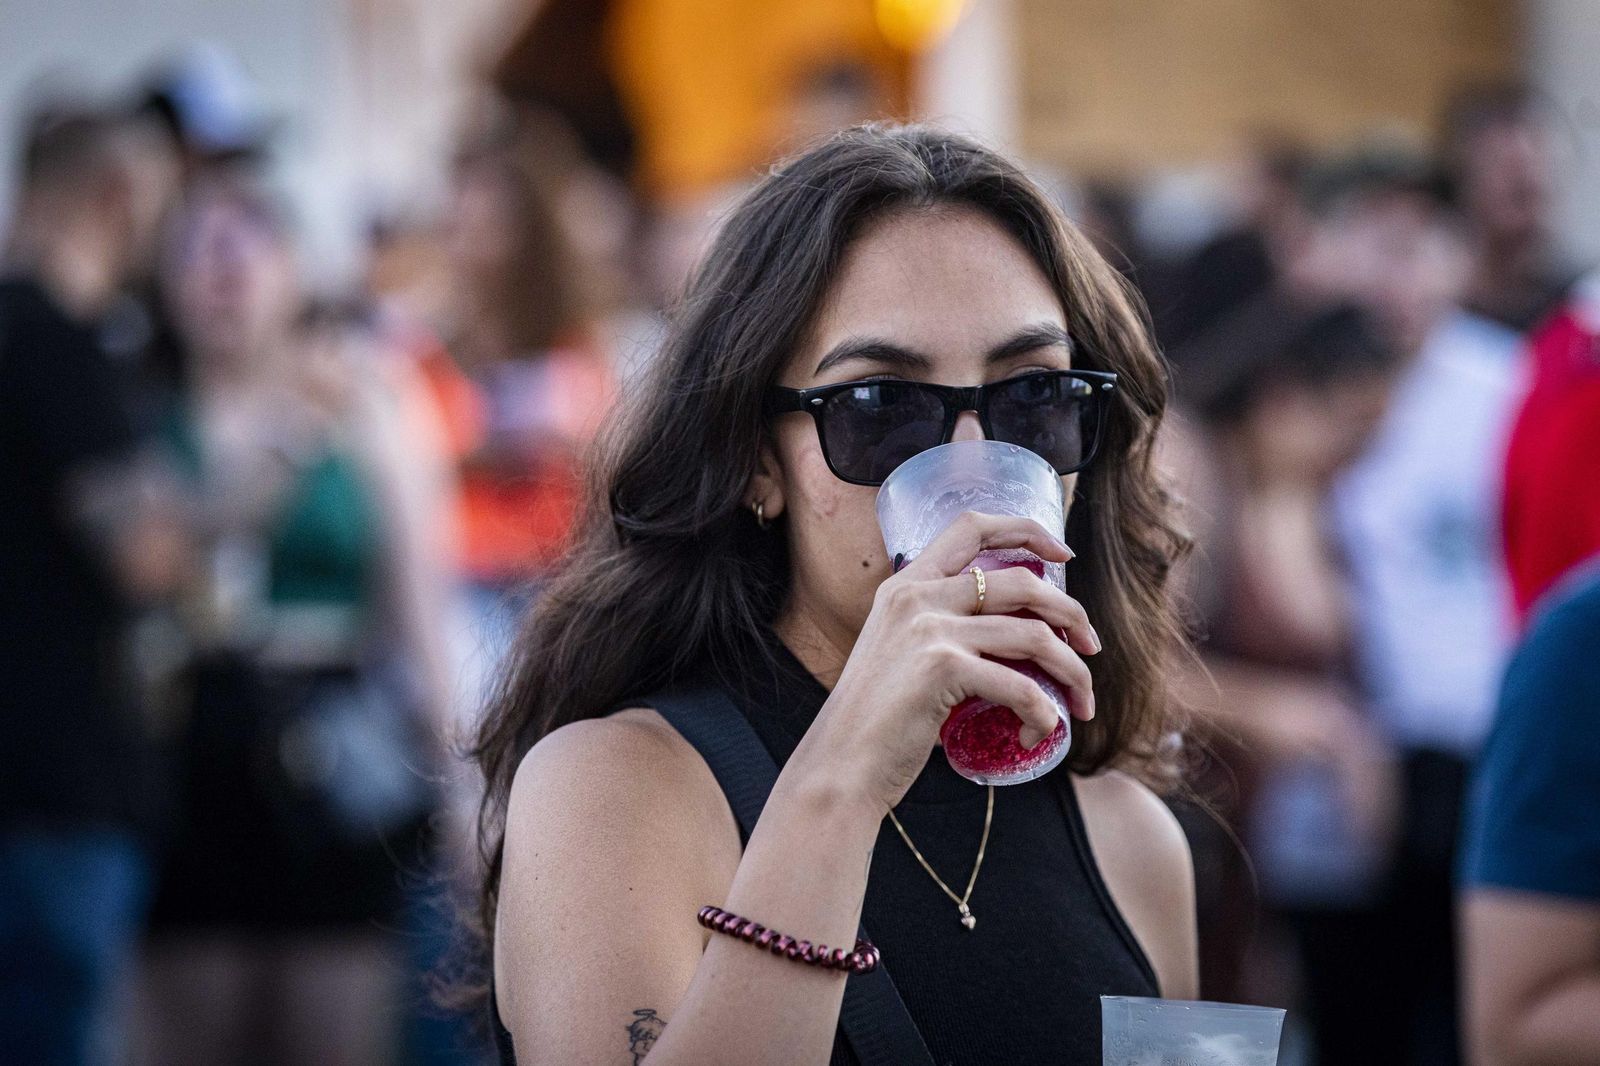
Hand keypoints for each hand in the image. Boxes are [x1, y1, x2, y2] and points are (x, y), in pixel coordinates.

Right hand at [797, 511, 1100, 815]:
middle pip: (1021, 582)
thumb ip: (937, 632)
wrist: (840, 765)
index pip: (972, 527)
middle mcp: (917, 595)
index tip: (1062, 556)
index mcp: (905, 584)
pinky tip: (1038, 732)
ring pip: (1033, 635)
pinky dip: (1043, 713)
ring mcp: (930, 629)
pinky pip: (1020, 686)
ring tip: (1082, 701)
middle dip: (1071, 613)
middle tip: (1089, 647)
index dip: (1026, 530)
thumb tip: (1006, 639)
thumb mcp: (898, 653)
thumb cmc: (875, 722)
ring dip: (1072, 671)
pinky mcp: (942, 669)